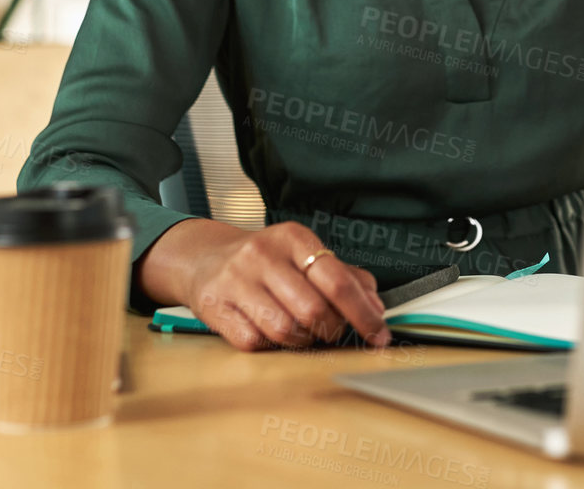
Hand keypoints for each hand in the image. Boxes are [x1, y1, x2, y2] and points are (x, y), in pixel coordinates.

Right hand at [179, 222, 389, 351]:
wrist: (204, 258)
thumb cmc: (265, 262)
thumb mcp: (303, 256)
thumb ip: (344, 277)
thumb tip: (376, 307)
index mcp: (292, 237)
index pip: (337, 280)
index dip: (363, 314)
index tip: (379, 334)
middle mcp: (262, 254)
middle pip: (313, 310)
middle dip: (331, 330)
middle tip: (331, 331)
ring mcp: (235, 280)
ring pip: (285, 330)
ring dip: (302, 341)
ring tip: (300, 331)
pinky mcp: (214, 306)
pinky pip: (254, 342)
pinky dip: (270, 346)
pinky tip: (269, 332)